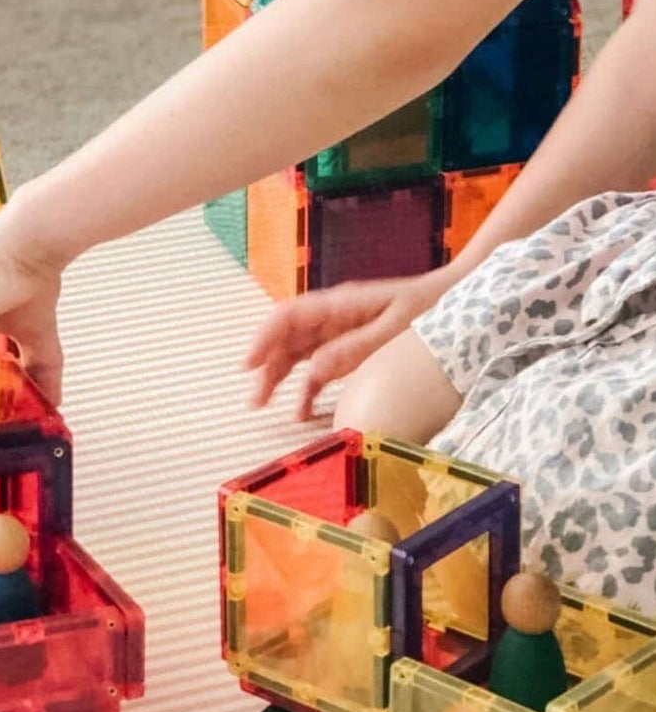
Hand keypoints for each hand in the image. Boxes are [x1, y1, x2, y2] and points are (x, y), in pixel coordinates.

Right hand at [244, 267, 454, 420]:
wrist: (463, 299)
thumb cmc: (433, 309)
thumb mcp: (396, 329)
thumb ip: (355, 348)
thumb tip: (314, 368)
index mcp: (341, 305)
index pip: (288, 317)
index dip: (264, 339)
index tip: (248, 365)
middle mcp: (334, 316)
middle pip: (287, 338)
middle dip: (266, 367)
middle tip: (254, 400)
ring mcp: (342, 332)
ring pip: (298, 353)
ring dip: (279, 377)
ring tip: (262, 405)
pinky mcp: (352, 349)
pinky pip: (321, 368)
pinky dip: (307, 388)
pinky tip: (301, 412)